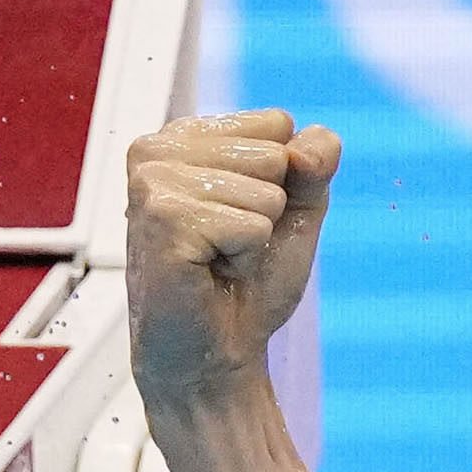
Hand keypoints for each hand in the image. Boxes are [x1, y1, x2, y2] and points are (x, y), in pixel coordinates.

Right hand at [125, 111, 341, 410]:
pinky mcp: (162, 215)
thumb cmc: (249, 282)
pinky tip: (210, 270)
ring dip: (256, 238)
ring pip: (265, 191)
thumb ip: (313, 167)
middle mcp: (158, 148)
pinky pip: (251, 225)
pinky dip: (245, 256)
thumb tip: (318, 138)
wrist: (218, 347)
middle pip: (274, 155)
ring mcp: (153, 180)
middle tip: (232, 246)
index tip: (248, 218)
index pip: (276, 123)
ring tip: (219, 259)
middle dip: (270, 212)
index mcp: (185, 137)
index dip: (283, 183)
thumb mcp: (295, 214)